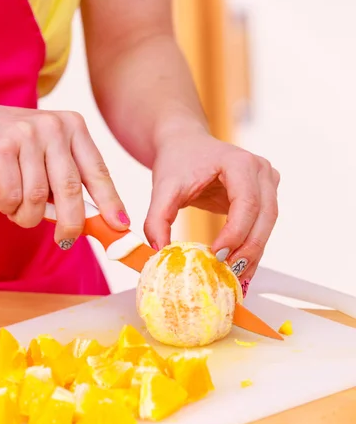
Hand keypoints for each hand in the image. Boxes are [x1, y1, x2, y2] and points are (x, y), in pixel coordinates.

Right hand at [0, 101, 129, 246]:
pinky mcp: (0, 147)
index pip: (97, 171)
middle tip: (65, 241)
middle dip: (71, 223)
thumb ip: (66, 181)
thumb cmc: (10, 149)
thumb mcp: (46, 155)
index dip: (111, 202)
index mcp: (73, 127)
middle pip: (71, 189)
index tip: (120, 226)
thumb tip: (94, 222)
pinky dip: (7, 207)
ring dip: (27, 216)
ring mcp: (26, 134)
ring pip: (38, 198)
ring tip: (16, 209)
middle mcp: (54, 126)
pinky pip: (12, 196)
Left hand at [145, 129, 279, 281]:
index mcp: (239, 163)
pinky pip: (262, 228)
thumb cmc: (177, 162)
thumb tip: (158, 251)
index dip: (235, 233)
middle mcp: (261, 171)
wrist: (185, 146)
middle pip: (265, 217)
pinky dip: (251, 250)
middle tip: (228, 273)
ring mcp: (267, 184)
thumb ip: (157, 219)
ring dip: (253, 254)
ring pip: (267, 226)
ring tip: (234, 278)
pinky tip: (238, 269)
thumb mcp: (163, 188)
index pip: (247, 203)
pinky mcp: (265, 197)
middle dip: (247, 249)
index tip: (216, 255)